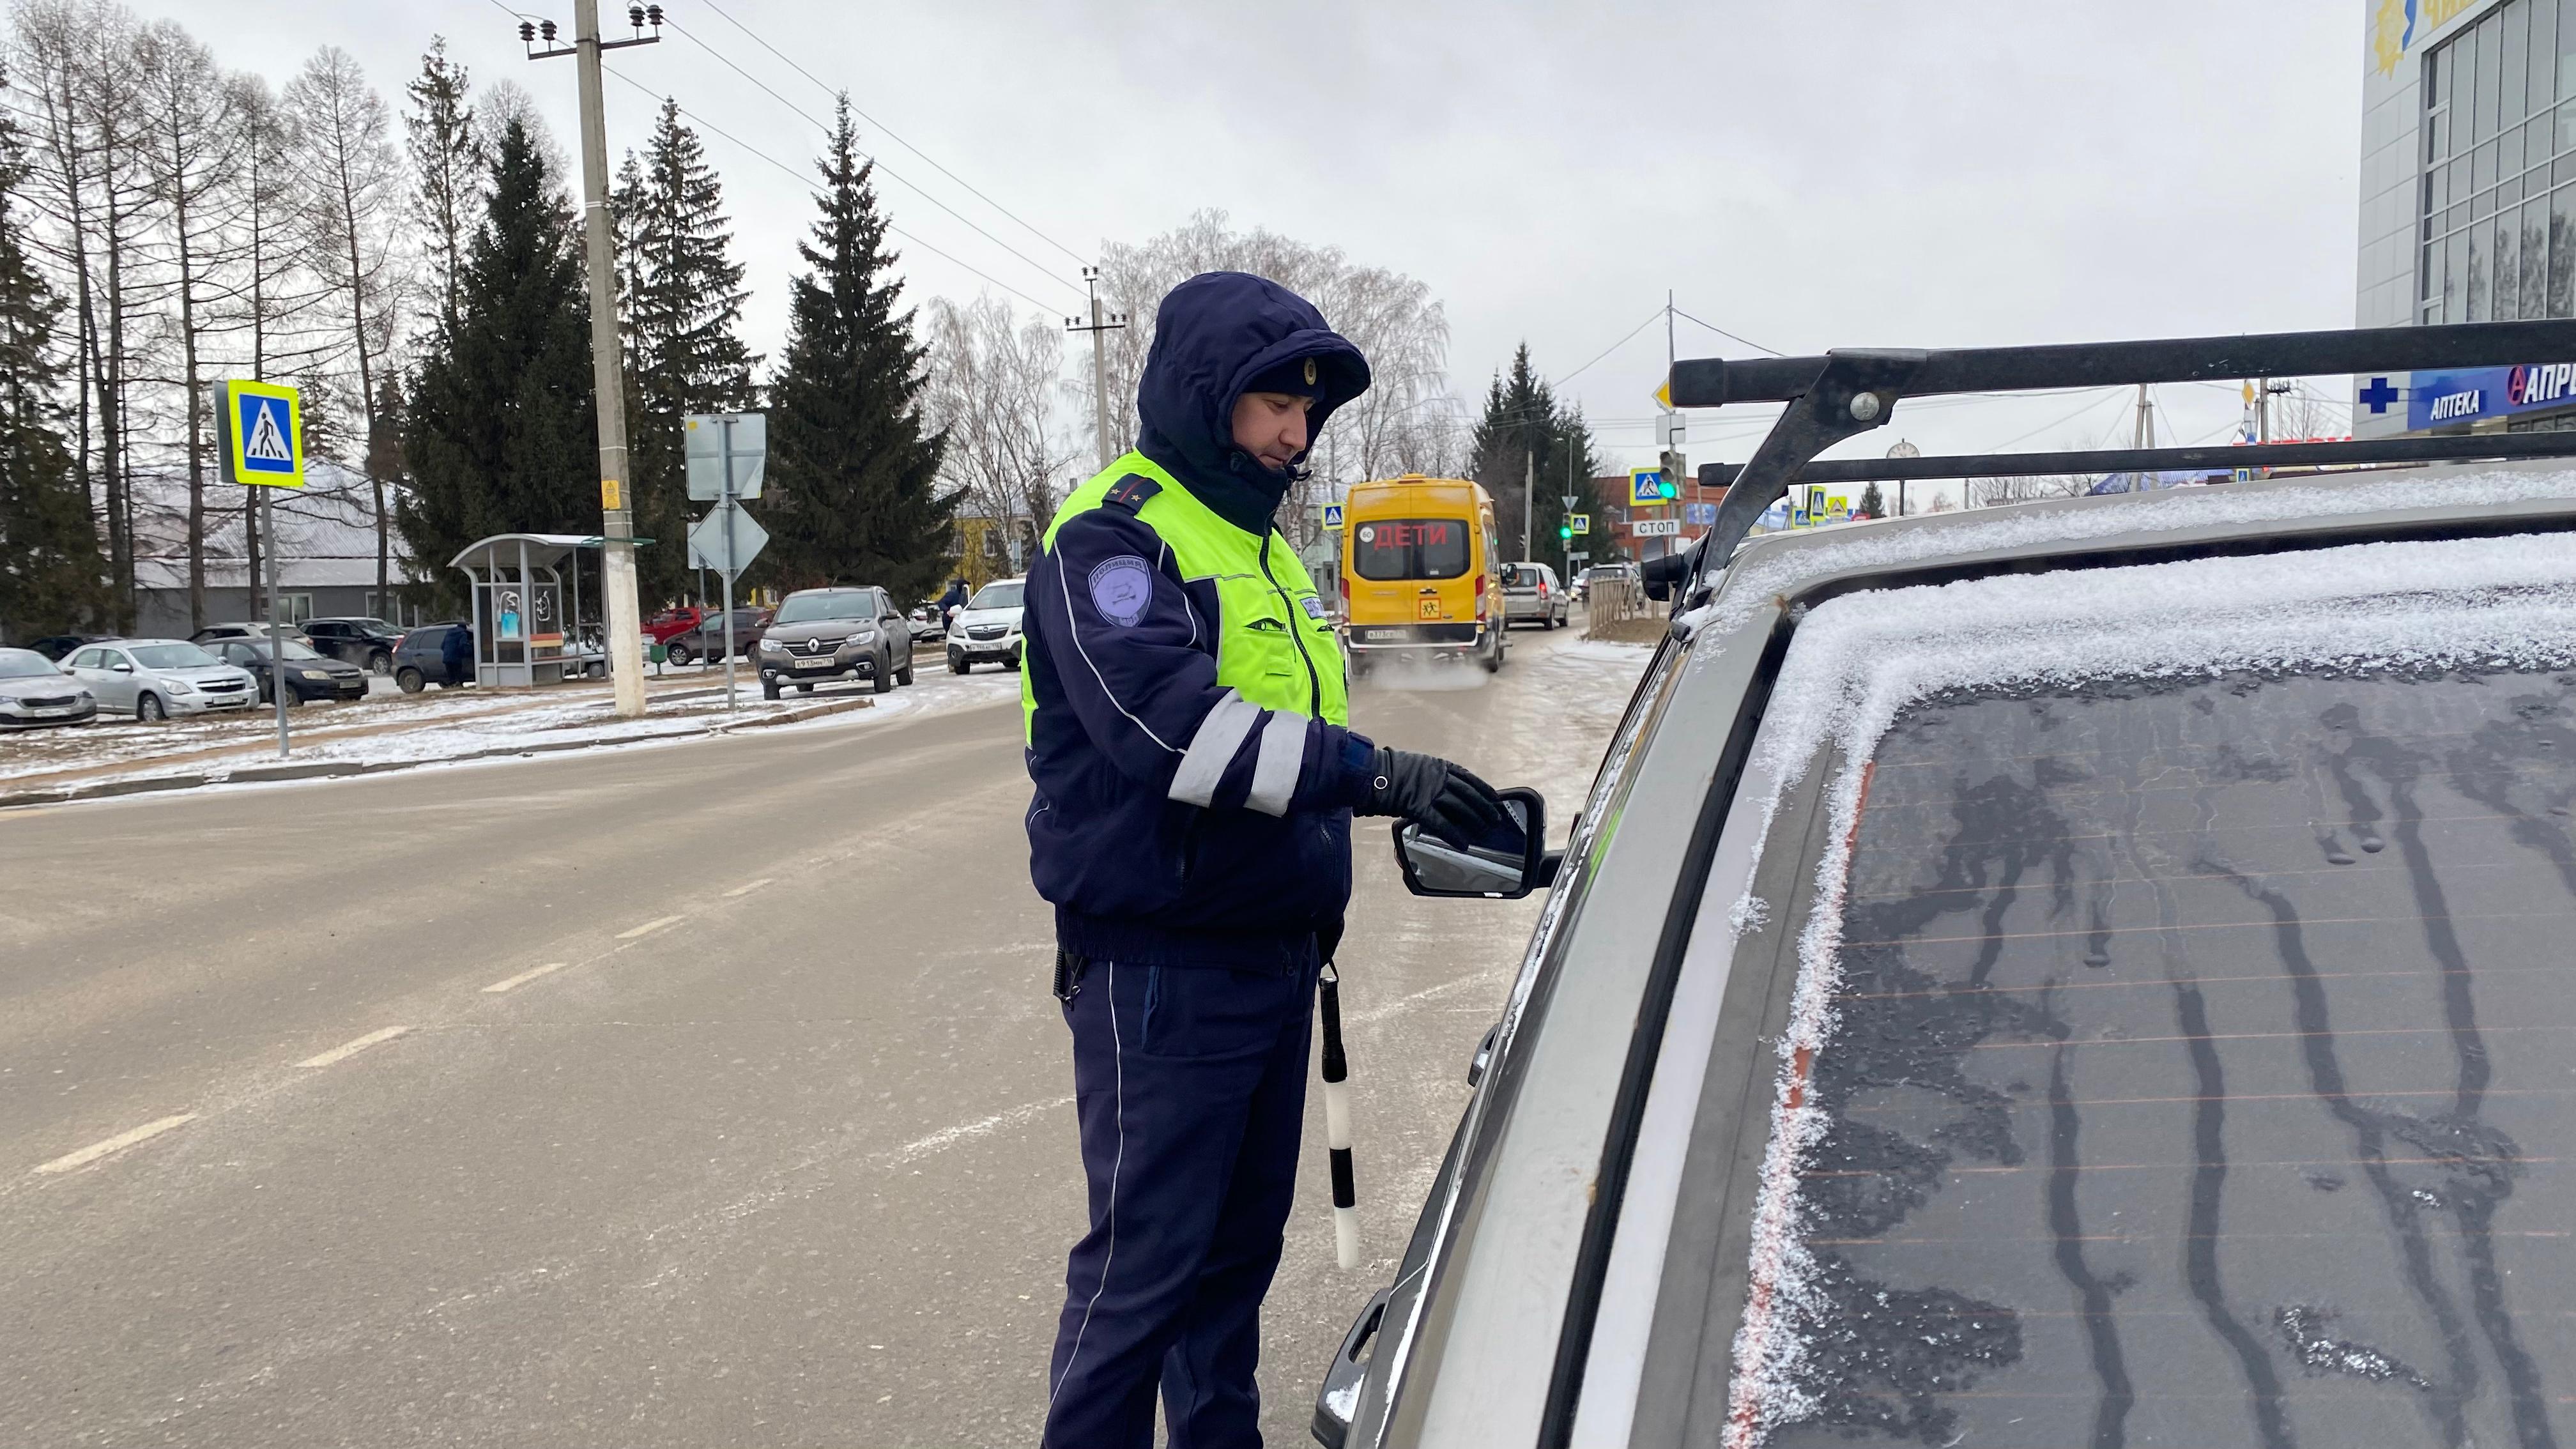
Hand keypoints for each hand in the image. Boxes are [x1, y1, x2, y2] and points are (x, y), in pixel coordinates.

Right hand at [1363, 747, 1508, 847]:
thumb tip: (1443, 786)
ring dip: (1474, 821)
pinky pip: (1440, 823)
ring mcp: (1429, 792)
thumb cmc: (1390, 770)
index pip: (1468, 777)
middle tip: (1496, 819)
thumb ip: (1432, 775)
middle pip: (1468, 794)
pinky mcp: (1419, 807)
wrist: (1372, 773)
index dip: (1484, 789)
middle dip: (1484, 808)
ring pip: (1459, 808)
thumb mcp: (1417, 766)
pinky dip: (1453, 834)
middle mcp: (1438, 777)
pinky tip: (1462, 844)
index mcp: (1438, 766)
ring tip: (1485, 832)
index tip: (1495, 798)